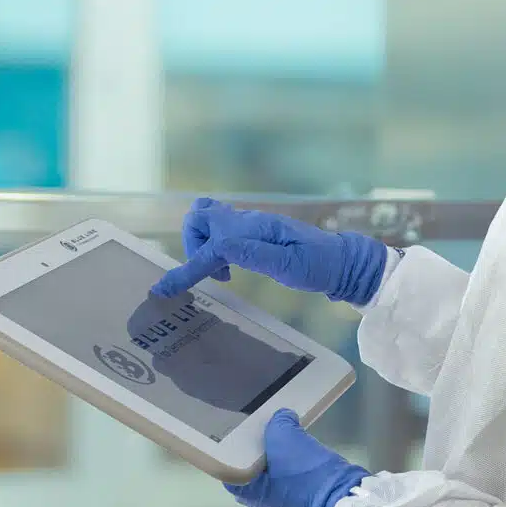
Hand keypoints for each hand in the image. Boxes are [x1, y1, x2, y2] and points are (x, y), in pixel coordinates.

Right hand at [151, 199, 387, 305]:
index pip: (210, 246)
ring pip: (208, 222)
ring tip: (224, 274)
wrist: (342, 262)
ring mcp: (251, 226)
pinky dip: (215, 250)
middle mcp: (249, 222)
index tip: (164, 290)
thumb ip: (255, 255)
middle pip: (199, 216)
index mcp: (255, 229)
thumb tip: (221, 246)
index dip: (185, 269)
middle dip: (192, 243)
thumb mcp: (291, 266)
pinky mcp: (255, 234)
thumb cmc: (319, 266)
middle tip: (211, 272)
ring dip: (204, 247)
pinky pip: (221, 233)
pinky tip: (231, 270)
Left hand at [226, 409, 368, 506]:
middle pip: (253, 473)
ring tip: (285, 437)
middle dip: (259, 453)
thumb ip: (279, 423)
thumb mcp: (286, 438)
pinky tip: (302, 451)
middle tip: (264, 431)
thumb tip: (282, 417)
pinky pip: (293, 481)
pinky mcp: (305, 504)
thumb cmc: (304, 473)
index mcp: (251, 495)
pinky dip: (295, 467)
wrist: (343, 498)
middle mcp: (264, 505)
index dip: (233, 453)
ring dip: (279, 460)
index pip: (231, 473)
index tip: (239, 436)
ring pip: (275, 477)